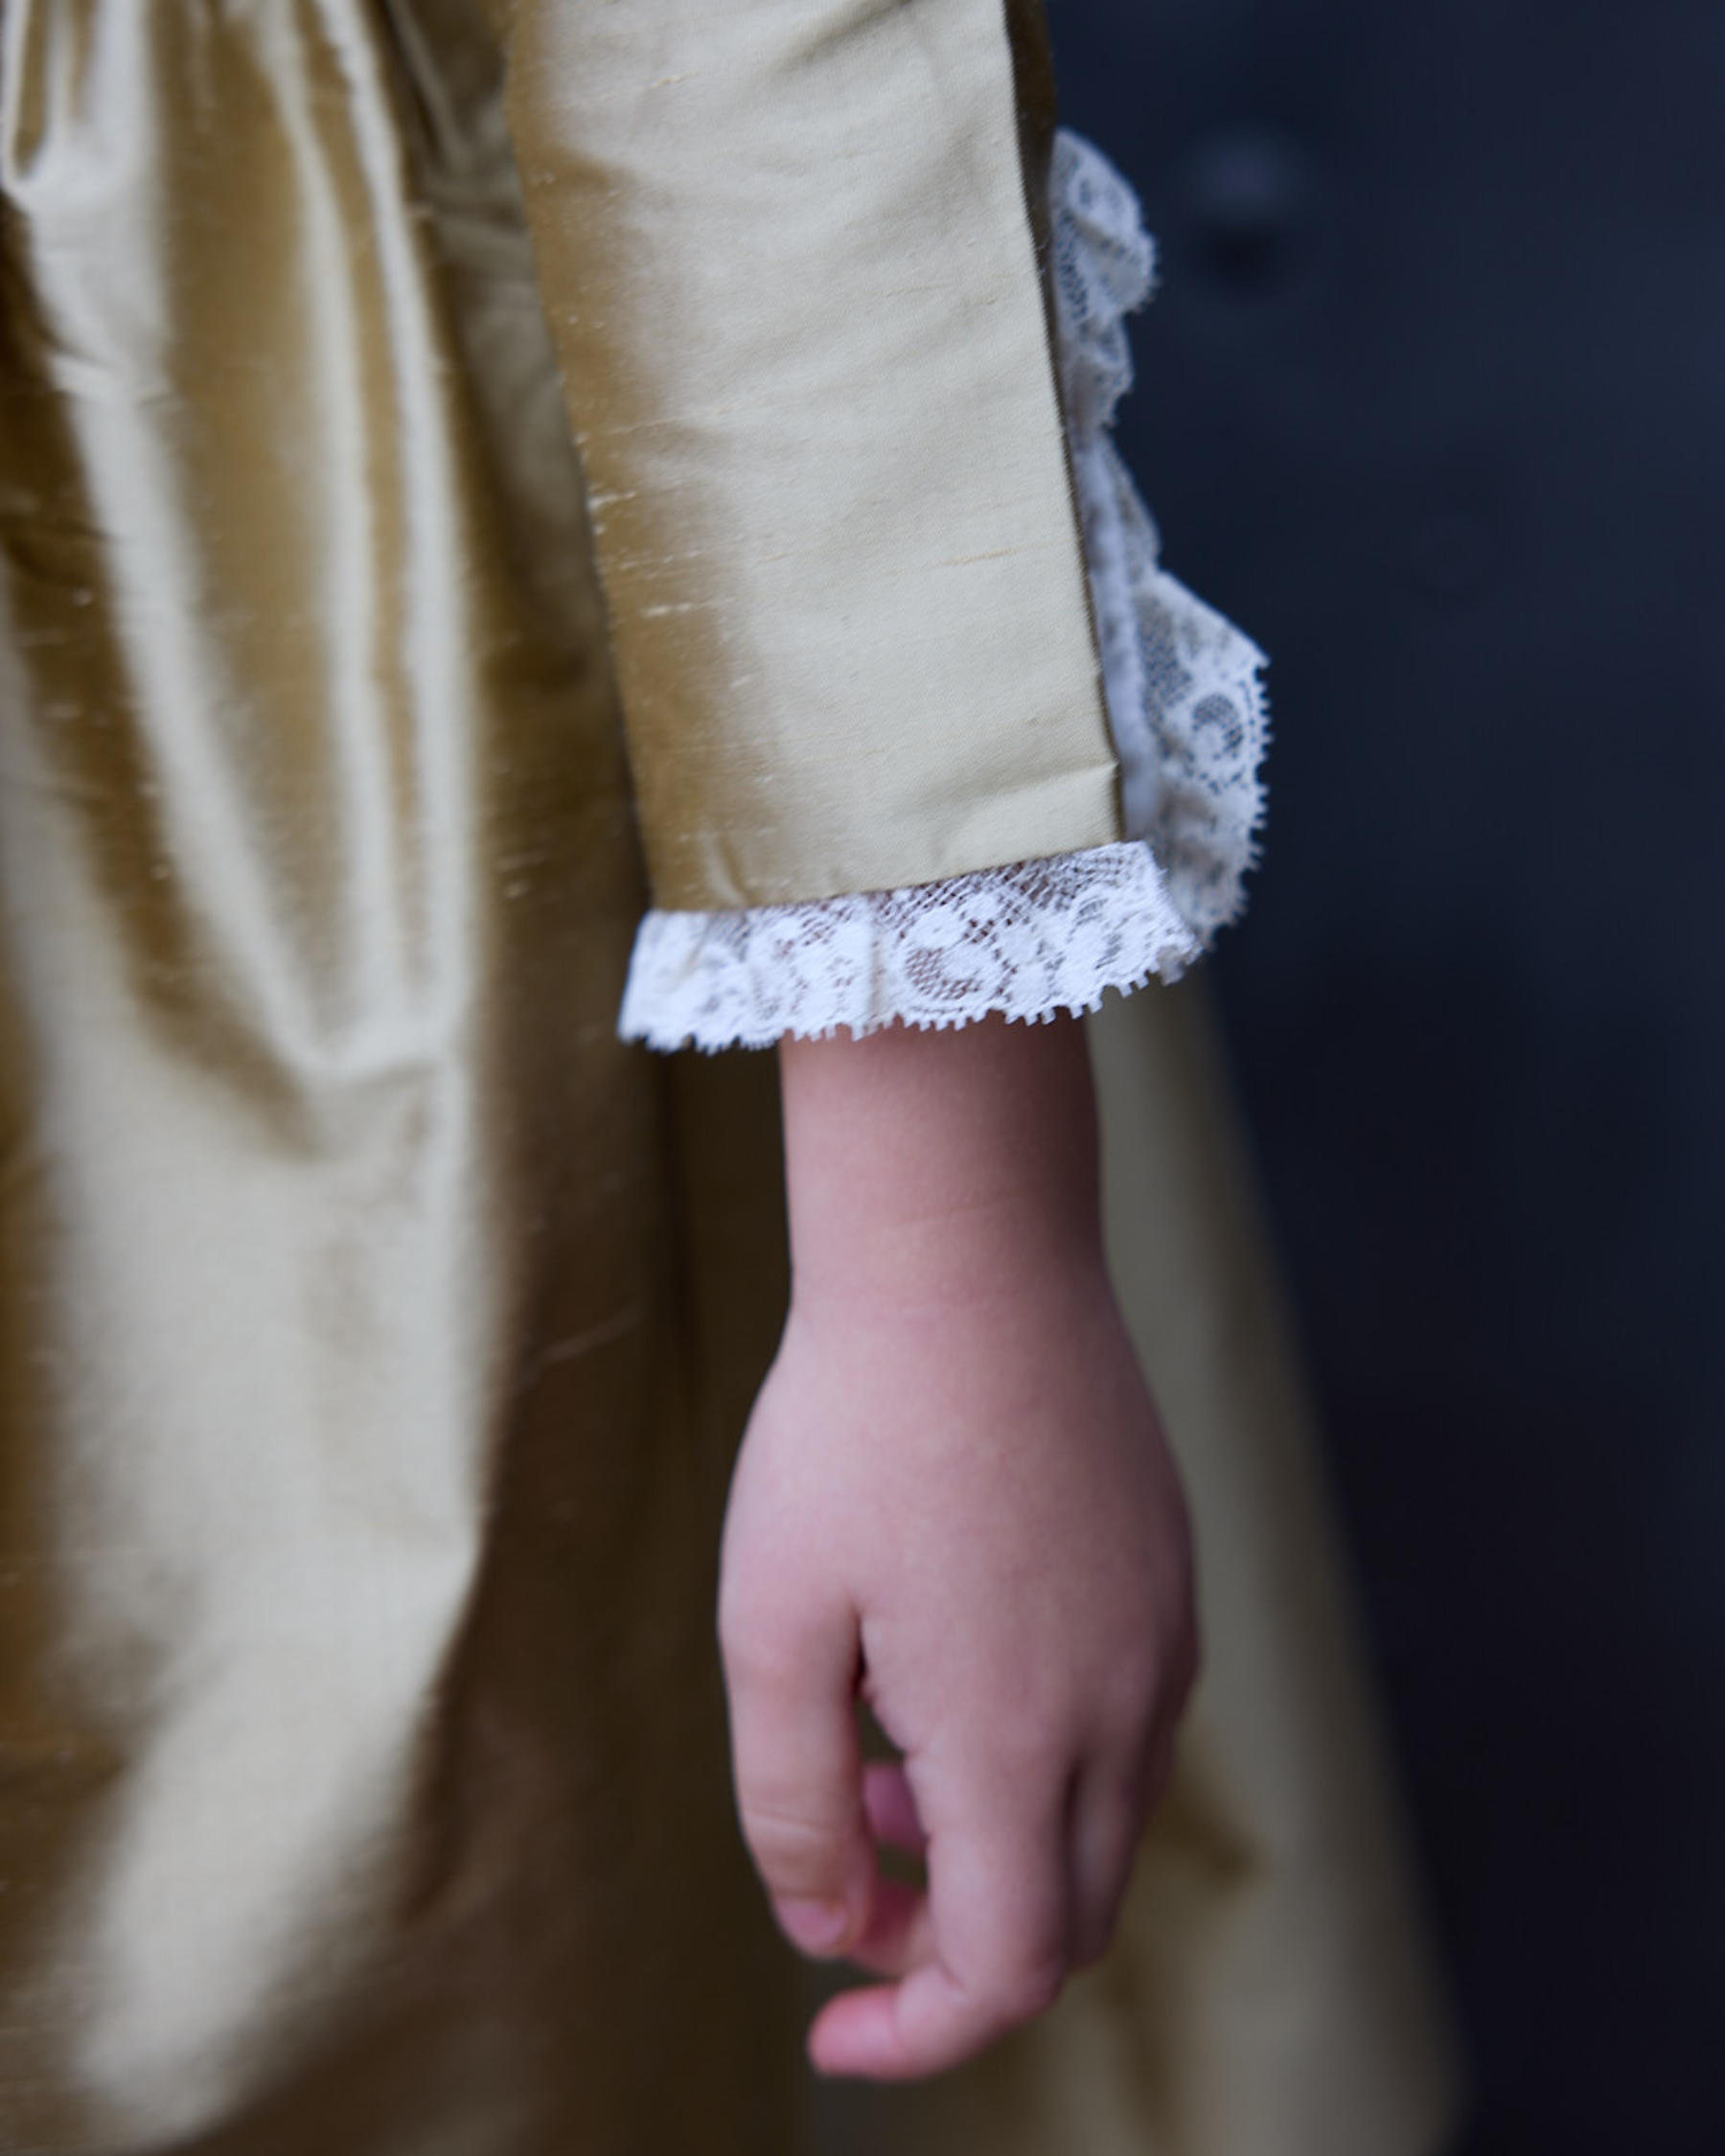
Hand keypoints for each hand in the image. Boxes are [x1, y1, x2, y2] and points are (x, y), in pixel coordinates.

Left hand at [717, 1015, 1195, 2079]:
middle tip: (840, 1853)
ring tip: (872, 1740)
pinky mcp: (1169, 1569)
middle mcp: (1124, 1702)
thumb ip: (790, 1803)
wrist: (965, 1250)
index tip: (829, 2034)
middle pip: (1065, 1915)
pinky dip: (1037, 1753)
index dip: (915, 2032)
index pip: (1005, 1968)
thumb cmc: (851, 1425)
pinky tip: (943, 1657)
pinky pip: (1122, 1721)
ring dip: (990, 1835)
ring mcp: (1164, 1632)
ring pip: (1097, 1818)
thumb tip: (830, 1921)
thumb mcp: (773, 1622)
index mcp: (1021, 1736)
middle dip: (948, 1933)